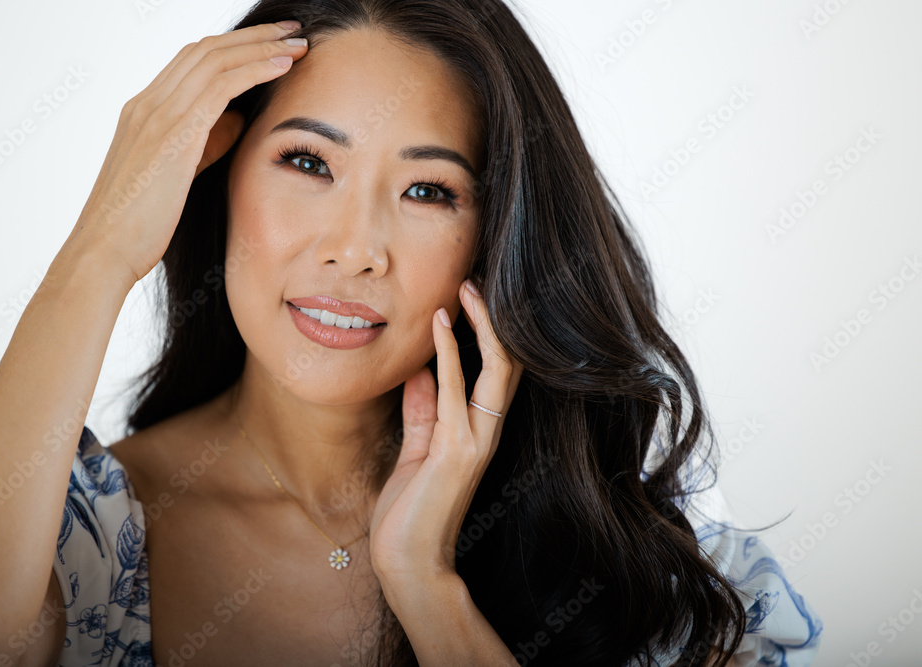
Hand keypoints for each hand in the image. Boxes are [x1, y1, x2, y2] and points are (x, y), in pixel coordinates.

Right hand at [63, 21, 307, 284]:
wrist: (104, 251)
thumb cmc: (138, 226)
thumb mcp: (177, 175)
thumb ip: (205, 142)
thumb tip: (236, 119)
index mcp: (143, 112)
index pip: (192, 62)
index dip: (234, 48)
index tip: (270, 45)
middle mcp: (147, 104)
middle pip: (205, 50)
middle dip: (253, 37)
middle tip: (291, 30)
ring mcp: (156, 115)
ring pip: (215, 60)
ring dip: (261, 47)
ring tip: (298, 42)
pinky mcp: (172, 133)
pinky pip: (219, 87)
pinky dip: (254, 70)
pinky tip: (282, 66)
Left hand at [369, 279, 523, 584]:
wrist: (409, 562)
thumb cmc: (410, 510)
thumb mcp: (418, 448)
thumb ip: (423, 408)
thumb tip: (420, 366)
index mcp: (480, 429)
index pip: (501, 371)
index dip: (495, 332)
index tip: (473, 294)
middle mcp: (487, 431)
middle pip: (512, 364)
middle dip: (498, 320)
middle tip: (478, 279)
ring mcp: (476, 441)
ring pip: (497, 370)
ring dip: (482, 325)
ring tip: (466, 288)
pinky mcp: (456, 451)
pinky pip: (455, 391)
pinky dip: (449, 354)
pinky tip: (440, 325)